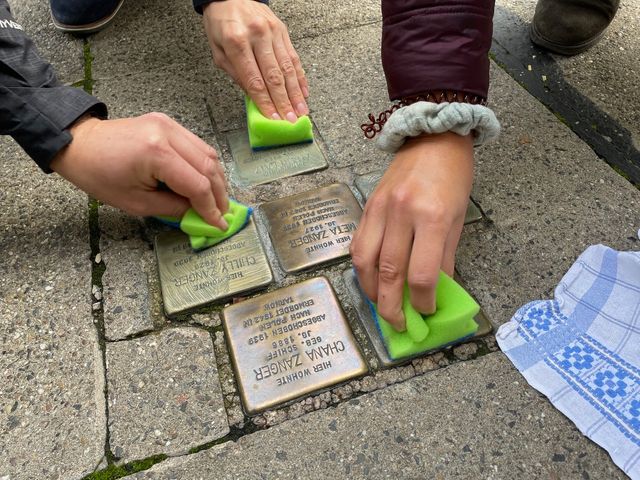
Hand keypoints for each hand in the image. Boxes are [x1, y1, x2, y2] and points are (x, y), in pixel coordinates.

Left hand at [50, 113, 228, 228]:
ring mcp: (170, 124)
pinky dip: (205, 166)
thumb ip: (174, 209)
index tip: (219, 225)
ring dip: (217, 179)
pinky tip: (206, 182)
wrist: (80, 144)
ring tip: (217, 200)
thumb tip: (200, 216)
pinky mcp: (168, 123)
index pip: (197, 184)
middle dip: (219, 194)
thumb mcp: (137, 203)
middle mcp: (167, 133)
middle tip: (222, 214)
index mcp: (156, 154)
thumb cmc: (100, 176)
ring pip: (208, 153)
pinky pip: (197, 145)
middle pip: (209, 166)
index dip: (211, 208)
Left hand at [202, 0, 307, 121]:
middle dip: (284, 102)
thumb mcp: (218, 51)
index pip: (254, 81)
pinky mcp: (282, 30)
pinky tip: (304, 92)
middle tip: (291, 120)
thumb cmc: (221, 23)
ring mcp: (272, 32)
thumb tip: (254, 97)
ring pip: (288, 69)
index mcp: (236, 42)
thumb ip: (235, 74)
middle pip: (274, 77)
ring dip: (296, 93)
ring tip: (301, 111)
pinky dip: (300, 77)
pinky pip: (294, 57)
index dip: (266, 103)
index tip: (273, 118)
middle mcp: (257, 36)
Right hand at [350, 132, 473, 330]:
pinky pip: (358, 243)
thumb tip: (435, 290)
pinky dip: (361, 268)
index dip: (423, 301)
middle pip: (389, 273)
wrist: (433, 137)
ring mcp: (379, 210)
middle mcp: (400, 214)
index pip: (422, 274)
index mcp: (431, 218)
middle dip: (391, 307)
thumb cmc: (453, 176)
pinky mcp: (367, 206)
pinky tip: (370, 280)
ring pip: (364, 261)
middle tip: (397, 326)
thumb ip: (444, 256)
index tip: (426, 313)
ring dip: (370, 291)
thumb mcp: (458, 218)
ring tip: (380, 306)